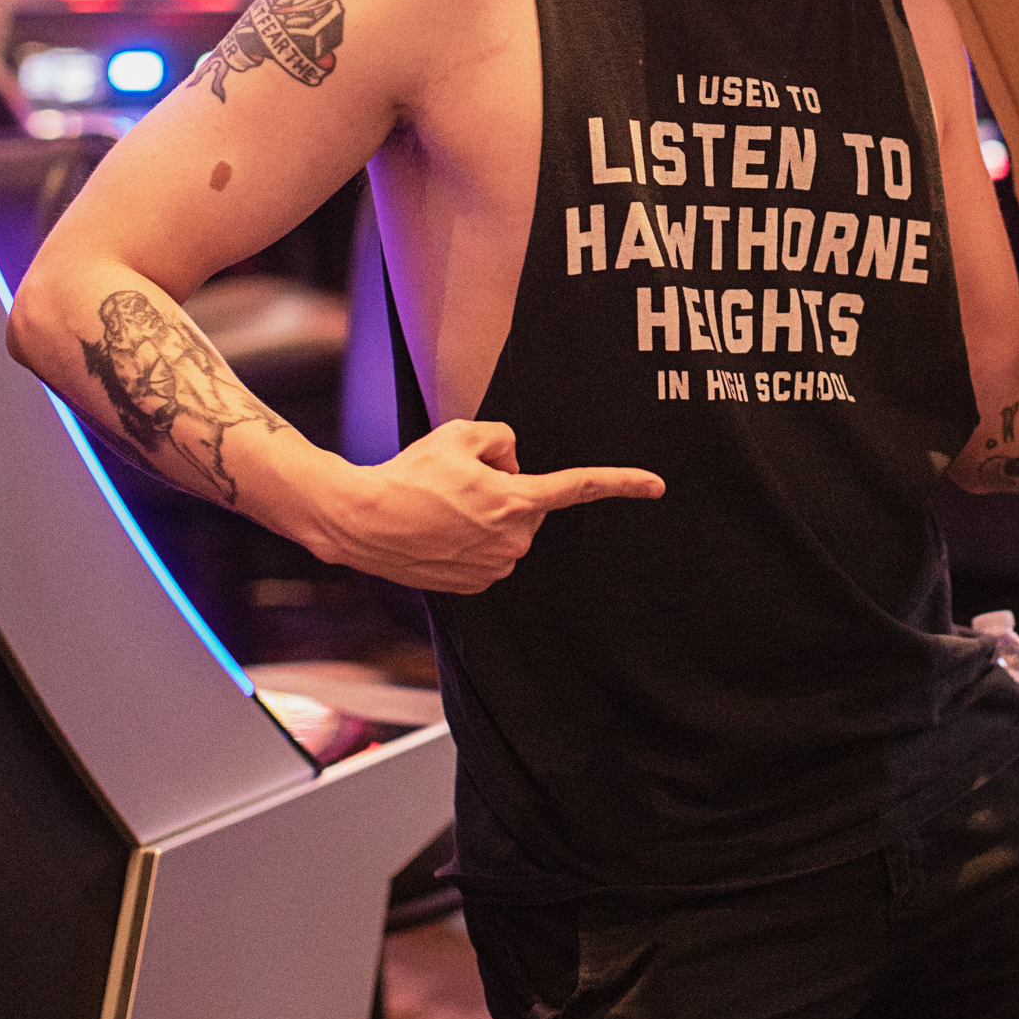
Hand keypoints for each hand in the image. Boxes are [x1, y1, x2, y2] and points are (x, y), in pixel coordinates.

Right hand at [310, 419, 664, 592]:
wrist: (361, 520)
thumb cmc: (409, 474)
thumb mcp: (461, 434)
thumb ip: (504, 438)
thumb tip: (514, 463)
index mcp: (516, 501)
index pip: (578, 487)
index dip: (621, 482)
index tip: (656, 484)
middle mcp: (513, 540)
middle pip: (529, 502)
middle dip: (507, 487)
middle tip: (459, 481)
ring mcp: (494, 567)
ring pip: (508, 528)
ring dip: (486, 514)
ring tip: (441, 506)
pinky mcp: (474, 585)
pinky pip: (488, 552)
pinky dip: (470, 538)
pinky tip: (438, 530)